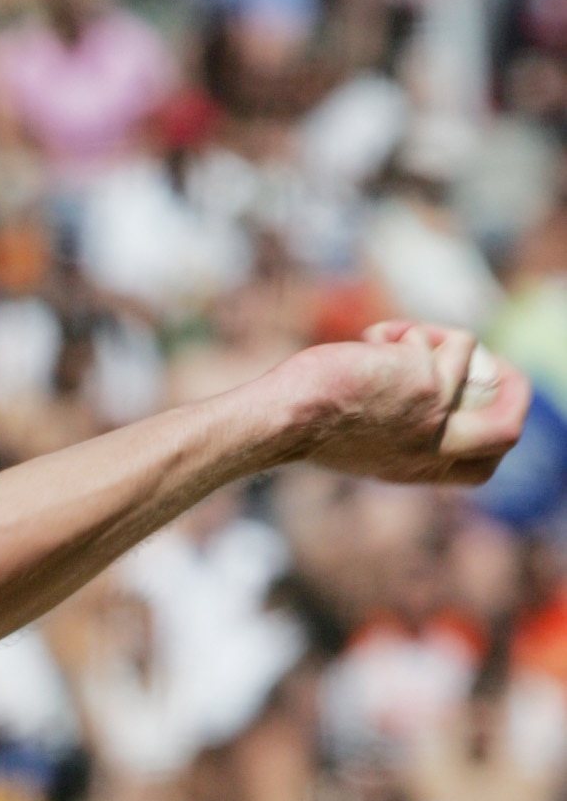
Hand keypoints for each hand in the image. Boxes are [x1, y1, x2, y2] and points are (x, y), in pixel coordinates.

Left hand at [286, 322, 530, 487]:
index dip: (497, 428)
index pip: (481, 466)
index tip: (485, 395)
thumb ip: (404, 421)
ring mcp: (435, 420)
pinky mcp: (428, 387)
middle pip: (509, 431)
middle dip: (517, 389)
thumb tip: (437, 374)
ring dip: (427, 335)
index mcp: (417, 469)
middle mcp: (433, 452)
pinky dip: (401, 330)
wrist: (284, 421)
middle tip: (486, 359)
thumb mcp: (367, 433)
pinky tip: (367, 345)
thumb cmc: (306, 422)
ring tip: (381, 346)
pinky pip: (437, 337)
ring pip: (470, 356)